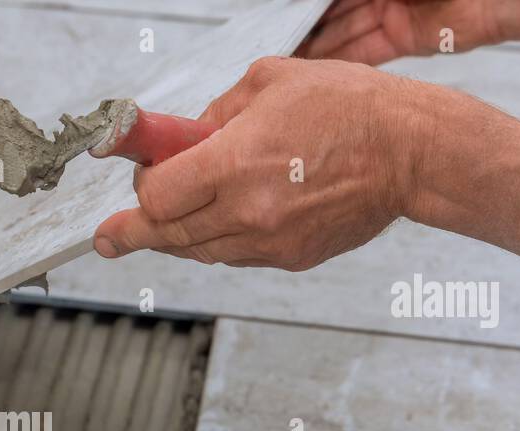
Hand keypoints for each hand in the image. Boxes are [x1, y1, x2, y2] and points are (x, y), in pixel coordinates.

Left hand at [93, 57, 419, 271]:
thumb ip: (215, 115)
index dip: (141, 189)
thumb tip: (182, 138)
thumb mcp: (270, 83)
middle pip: (166, 236)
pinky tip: (222, 220)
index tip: (140, 180)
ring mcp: (268, 242)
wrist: (410, 153)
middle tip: (109, 238)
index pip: (155, 197)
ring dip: (176, 238)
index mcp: (234, 163)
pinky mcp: (289, 258)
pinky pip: (234, 256)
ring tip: (159, 227)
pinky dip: (218, 241)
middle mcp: (246, 212)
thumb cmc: (348, 109)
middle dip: (132, 233)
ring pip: (198, 252)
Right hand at [297, 0, 503, 64]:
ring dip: (319, 49)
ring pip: (347, 32)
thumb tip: (321, 4)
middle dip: (307, 28)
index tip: (281, 18)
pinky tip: (318, 73)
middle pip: (335, 12)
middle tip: (277, 44)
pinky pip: (368, 52)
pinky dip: (343, 63)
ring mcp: (395, 13)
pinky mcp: (407, 39)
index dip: (307, 8)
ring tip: (288, 64)